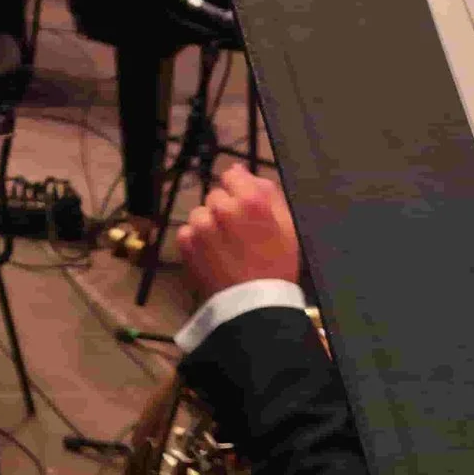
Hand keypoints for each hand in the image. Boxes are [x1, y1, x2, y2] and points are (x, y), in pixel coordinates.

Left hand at [176, 162, 300, 302]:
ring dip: (209, 224)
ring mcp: (202, 224)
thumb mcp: (287, 226)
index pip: (232, 175)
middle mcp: (223, 206)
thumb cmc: (278, 264)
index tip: (245, 210)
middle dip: (224, 209)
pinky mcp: (186, 241)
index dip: (238, 192)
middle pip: (216, 195)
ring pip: (201, 212)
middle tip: (238, 234)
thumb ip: (267, 191)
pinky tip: (213, 255)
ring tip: (225, 248)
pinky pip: (189, 230)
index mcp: (252, 200)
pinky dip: (197, 240)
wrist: (255, 305)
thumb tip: (239, 168)